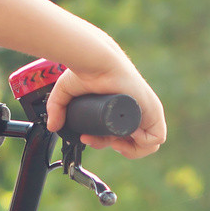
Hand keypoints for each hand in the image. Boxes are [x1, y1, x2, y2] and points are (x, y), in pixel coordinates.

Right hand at [45, 60, 166, 158]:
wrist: (97, 60)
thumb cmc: (86, 71)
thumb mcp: (67, 94)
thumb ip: (57, 109)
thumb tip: (52, 126)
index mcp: (120, 111)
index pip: (120, 138)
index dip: (105, 144)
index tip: (90, 138)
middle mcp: (135, 113)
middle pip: (133, 145)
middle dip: (117, 149)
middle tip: (101, 142)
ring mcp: (146, 112)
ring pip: (147, 145)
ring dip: (130, 150)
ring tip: (114, 142)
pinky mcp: (154, 111)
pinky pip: (157, 138)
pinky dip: (144, 144)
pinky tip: (127, 137)